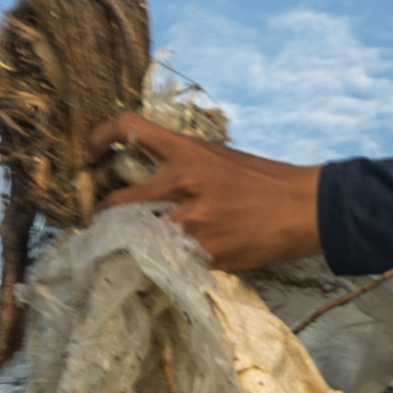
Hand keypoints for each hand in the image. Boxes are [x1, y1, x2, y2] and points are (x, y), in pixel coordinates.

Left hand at [87, 114, 326, 271]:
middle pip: (117, 201)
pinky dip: (163, 264)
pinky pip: (167, 262)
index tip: (90, 156)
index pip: (129, 128)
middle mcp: (182, 183)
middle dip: (102, 215)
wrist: (302, 208)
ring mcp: (191, 221)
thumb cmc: (262, 182)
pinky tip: (170, 264)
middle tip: (101, 222)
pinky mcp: (203, 253)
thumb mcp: (219, 159)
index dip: (100, 137)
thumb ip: (181, 166)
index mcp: (187, 151)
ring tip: (131, 249)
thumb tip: (146, 180)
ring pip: (136, 238)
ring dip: (129, 246)